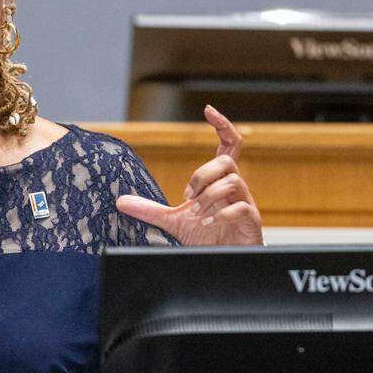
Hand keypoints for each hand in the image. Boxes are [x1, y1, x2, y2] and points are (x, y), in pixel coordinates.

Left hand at [116, 104, 262, 245]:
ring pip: (235, 181)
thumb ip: (150, 210)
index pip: (228, 145)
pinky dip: (221, 214)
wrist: (223, 262)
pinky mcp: (251, 221)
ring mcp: (245, 203)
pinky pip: (242, 208)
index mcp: (220, 181)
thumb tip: (121, 201)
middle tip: (187, 196)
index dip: (222, 126)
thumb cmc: (206, 237)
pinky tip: (207, 223)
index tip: (208, 110)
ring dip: (209, 196)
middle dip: (202, 174)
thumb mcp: (173, 221)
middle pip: (227, 161)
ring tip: (197, 213)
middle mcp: (235, 188)